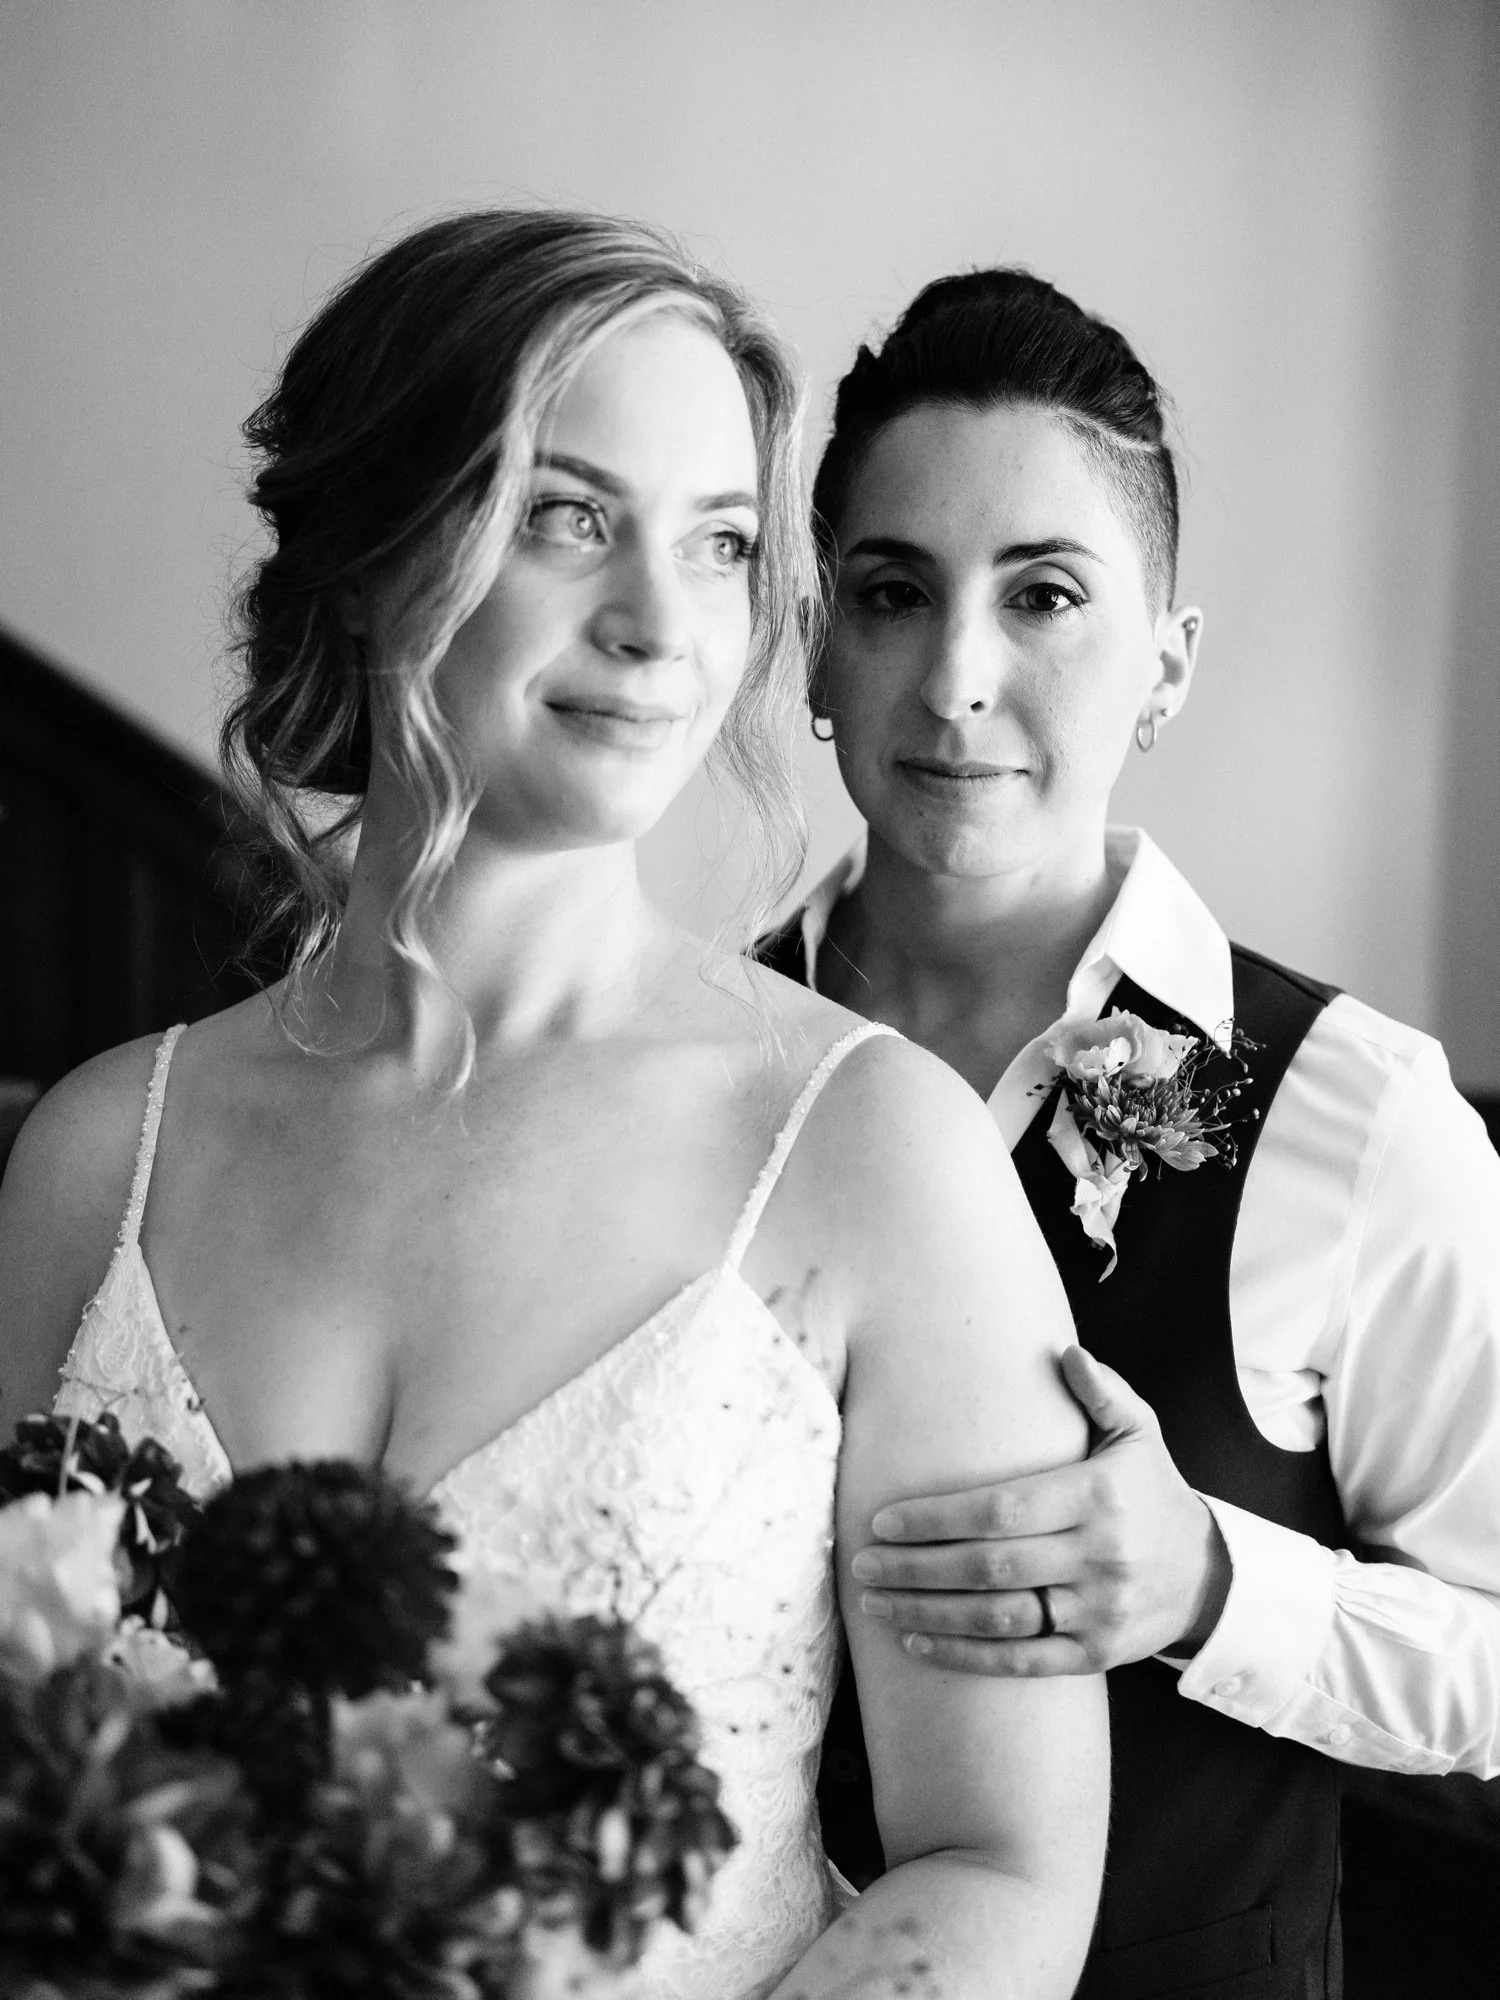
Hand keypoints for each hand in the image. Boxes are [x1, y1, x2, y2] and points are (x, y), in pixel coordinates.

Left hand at [850, 1346, 1231, 1674]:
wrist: (1207, 1574)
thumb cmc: (1152, 1491)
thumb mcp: (1139, 1432)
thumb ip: (1101, 1392)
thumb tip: (1066, 1352)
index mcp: (1096, 1496)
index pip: (1000, 1510)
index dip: (937, 1518)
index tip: (884, 1519)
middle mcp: (1098, 1556)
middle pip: (989, 1567)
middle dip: (916, 1568)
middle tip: (863, 1564)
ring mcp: (1098, 1611)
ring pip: (999, 1618)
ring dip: (929, 1613)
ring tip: (876, 1604)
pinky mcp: (1096, 1654)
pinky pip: (1022, 1660)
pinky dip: (966, 1656)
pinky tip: (918, 1642)